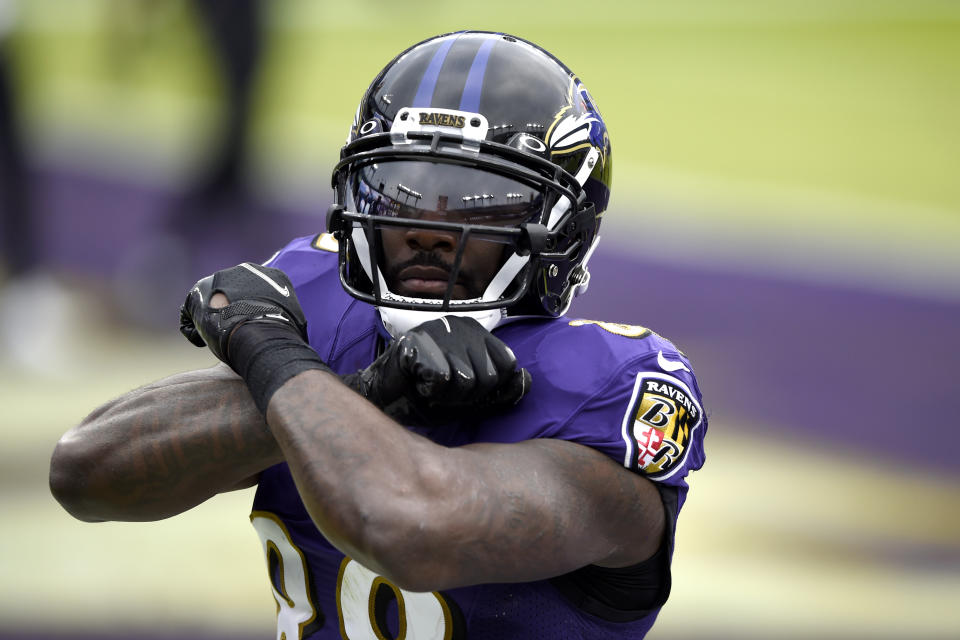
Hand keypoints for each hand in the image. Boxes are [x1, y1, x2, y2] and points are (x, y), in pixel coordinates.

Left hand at [180, 263, 329, 413]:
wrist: (262, 335)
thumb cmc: (284, 333)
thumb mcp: (295, 320)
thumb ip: (287, 316)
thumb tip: (296, 330)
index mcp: (270, 275)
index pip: (255, 291)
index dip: (251, 311)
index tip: (251, 327)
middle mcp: (244, 270)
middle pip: (232, 292)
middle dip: (230, 312)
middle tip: (233, 335)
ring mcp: (220, 278)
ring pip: (211, 302)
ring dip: (213, 321)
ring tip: (219, 342)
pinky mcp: (197, 292)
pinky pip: (191, 313)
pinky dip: (196, 331)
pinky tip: (206, 343)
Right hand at [348, 316, 530, 411]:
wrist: (383, 395)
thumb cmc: (428, 395)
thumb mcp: (471, 397)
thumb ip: (499, 391)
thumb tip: (526, 380)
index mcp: (476, 333)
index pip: (507, 365)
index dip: (488, 387)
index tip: (464, 388)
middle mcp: (460, 325)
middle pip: (488, 376)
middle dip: (467, 395)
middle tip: (444, 390)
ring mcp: (438, 331)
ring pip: (466, 380)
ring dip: (447, 396)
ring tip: (430, 387)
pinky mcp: (418, 342)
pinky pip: (442, 379)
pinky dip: (429, 391)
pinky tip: (418, 382)